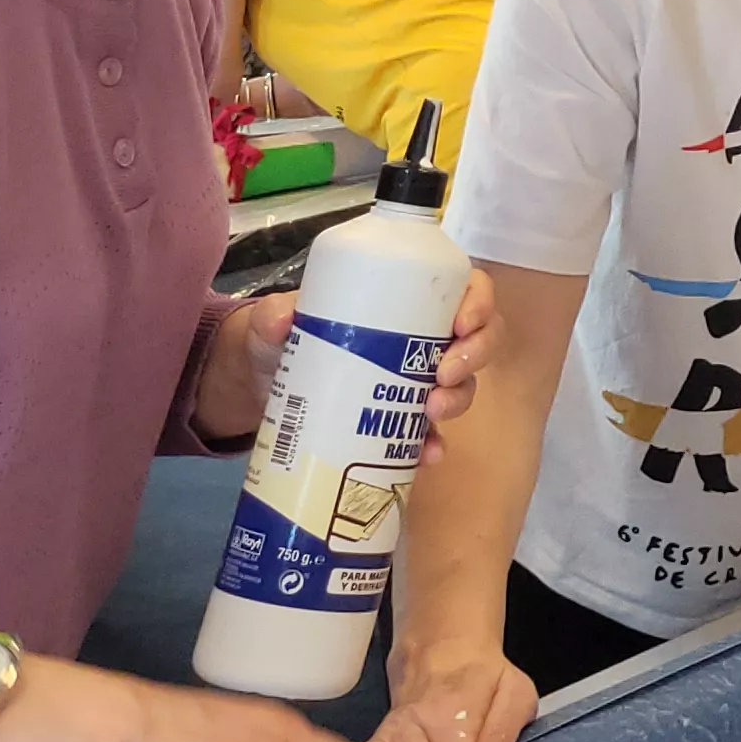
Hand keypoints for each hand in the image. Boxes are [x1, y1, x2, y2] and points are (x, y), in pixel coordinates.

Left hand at [192, 278, 500, 459]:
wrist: (262, 385)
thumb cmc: (280, 337)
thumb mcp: (272, 321)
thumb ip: (273, 315)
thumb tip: (281, 321)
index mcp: (406, 300)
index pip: (464, 287)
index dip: (478, 301)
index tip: (461, 322)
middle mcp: (423, 338)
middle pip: (478, 337)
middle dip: (475, 354)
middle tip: (445, 373)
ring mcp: (416, 381)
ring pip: (464, 384)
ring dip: (459, 397)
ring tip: (432, 410)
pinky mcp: (400, 421)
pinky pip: (432, 433)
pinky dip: (434, 444)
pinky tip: (428, 454)